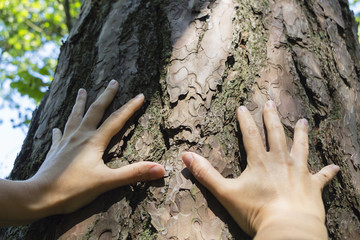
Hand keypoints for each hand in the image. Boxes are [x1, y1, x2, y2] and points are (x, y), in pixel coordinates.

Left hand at [0, 80, 164, 224]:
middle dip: (106, 96)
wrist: (39, 196)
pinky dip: (61, 129)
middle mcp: (80, 136)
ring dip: (80, 103)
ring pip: (75, 117)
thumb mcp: (107, 182)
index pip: (116, 120)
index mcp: (94, 141)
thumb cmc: (73, 190)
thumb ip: (134, 174)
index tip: (140, 95)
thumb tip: (160, 169)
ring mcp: (65, 142)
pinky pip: (59, 135)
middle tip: (113, 82)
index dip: (130, 107)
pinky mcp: (55, 151)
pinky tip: (57, 127)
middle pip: (95, 111)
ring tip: (82, 90)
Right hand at [182, 100, 338, 238]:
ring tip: (303, 120)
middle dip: (272, 117)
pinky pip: (322, 177)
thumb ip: (205, 173)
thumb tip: (185, 155)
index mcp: (260, 161)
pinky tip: (335, 167)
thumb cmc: (255, 211)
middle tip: (271, 102)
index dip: (245, 119)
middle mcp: (281, 161)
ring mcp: (299, 172)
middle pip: (276, 133)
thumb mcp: (225, 192)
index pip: (250, 134)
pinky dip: (328, 172)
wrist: (287, 228)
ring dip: (302, 133)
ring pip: (301, 147)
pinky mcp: (313, 187)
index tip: (243, 106)